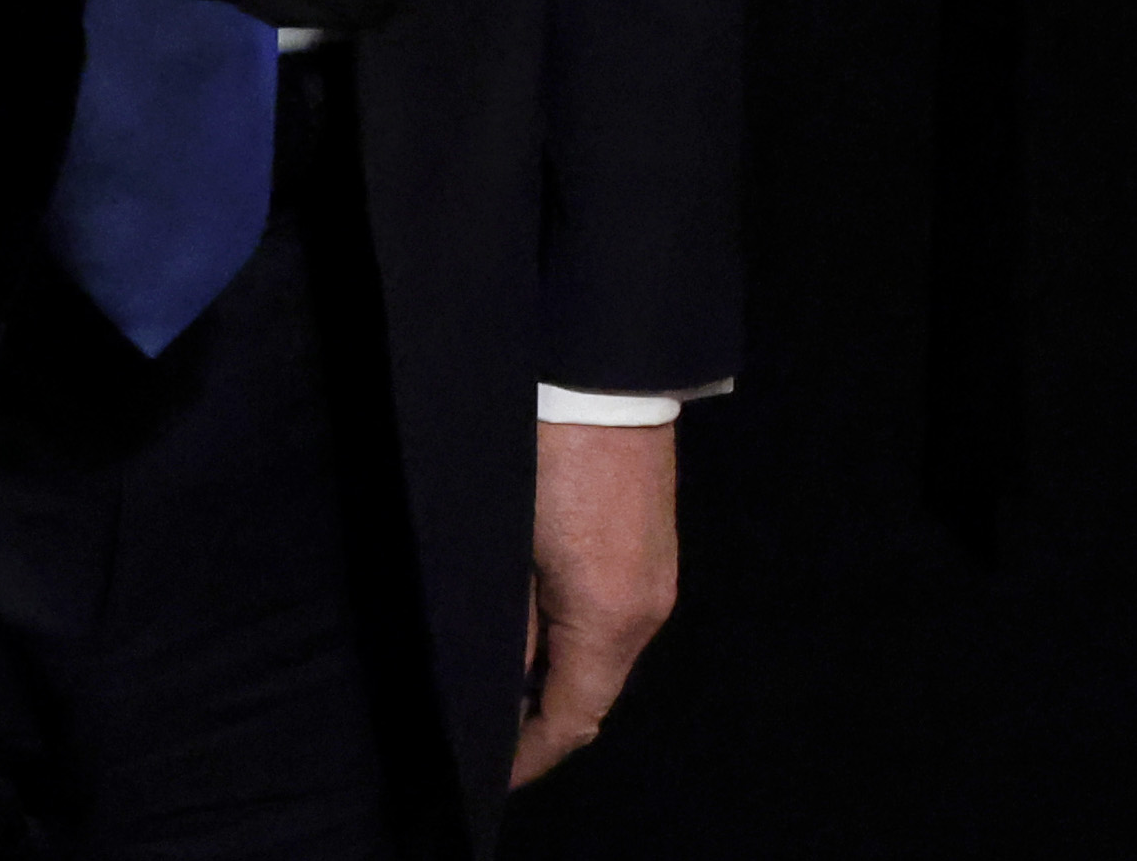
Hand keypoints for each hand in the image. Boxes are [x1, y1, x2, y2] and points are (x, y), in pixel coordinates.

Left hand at [511, 418, 677, 787]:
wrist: (599, 368)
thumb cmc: (540, 447)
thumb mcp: (503, 544)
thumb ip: (503, 623)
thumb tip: (496, 681)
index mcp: (610, 617)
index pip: (572, 718)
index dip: (528, 752)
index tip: (489, 768)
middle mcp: (647, 608)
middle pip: (591, 690)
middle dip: (537, 714)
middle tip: (480, 720)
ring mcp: (656, 576)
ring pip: (602, 653)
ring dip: (554, 670)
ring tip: (496, 673)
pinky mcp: (652, 546)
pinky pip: (611, 617)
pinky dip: (573, 634)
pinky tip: (530, 620)